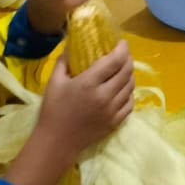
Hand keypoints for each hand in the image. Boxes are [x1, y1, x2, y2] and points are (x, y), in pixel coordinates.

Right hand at [30, 44, 134, 161]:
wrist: (57, 141)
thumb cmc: (53, 110)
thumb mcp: (54, 81)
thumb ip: (64, 60)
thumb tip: (73, 45)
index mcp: (89, 83)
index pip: (115, 60)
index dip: (123, 48)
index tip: (122, 43)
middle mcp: (105, 95)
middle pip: (127, 71)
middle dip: (128, 59)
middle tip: (123, 54)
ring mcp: (113, 110)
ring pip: (131, 86)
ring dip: (129, 75)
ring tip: (123, 70)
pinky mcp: (116, 122)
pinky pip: (130, 103)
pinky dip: (129, 92)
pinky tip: (123, 89)